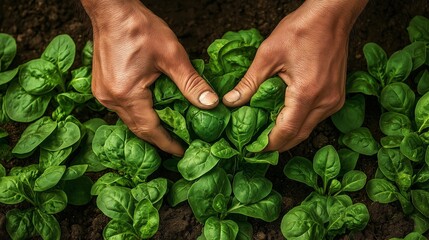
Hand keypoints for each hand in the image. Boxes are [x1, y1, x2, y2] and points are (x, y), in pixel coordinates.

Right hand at [81, 0, 217, 155]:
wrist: (112, 10)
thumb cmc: (140, 29)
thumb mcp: (172, 56)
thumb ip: (191, 83)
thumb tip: (210, 104)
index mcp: (127, 95)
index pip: (150, 130)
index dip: (168, 143)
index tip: (182, 152)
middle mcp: (110, 99)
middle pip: (138, 129)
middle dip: (159, 139)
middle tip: (178, 145)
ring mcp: (103, 94)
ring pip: (129, 120)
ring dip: (148, 127)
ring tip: (168, 132)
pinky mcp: (102, 86)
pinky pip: (122, 109)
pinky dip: (139, 114)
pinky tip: (152, 113)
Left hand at [223, 0, 367, 151]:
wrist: (331, 15)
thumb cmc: (301, 30)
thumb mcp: (268, 55)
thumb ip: (249, 83)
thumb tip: (231, 101)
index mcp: (307, 93)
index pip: (286, 131)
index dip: (268, 143)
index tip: (252, 149)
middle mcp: (325, 102)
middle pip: (298, 135)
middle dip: (277, 144)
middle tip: (256, 146)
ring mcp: (334, 100)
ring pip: (308, 129)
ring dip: (287, 134)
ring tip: (266, 134)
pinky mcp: (336, 96)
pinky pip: (315, 118)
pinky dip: (298, 122)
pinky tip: (283, 119)